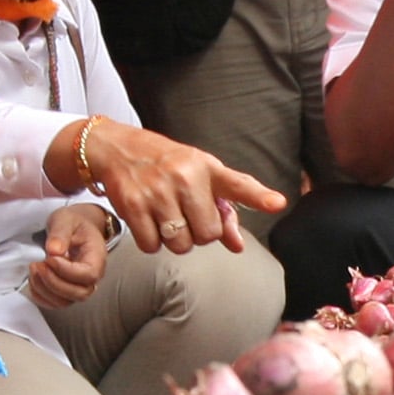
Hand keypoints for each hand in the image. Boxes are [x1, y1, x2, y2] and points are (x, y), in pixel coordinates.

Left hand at [28, 204, 112, 308]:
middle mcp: (92, 277)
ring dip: (44, 289)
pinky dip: (40, 296)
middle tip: (39, 264)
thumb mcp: (66, 219)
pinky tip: (34, 279)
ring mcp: (79, 286)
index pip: (88, 275)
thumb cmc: (74, 223)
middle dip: (54, 282)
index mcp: (97, 258)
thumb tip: (54, 250)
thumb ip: (60, 232)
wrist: (75, 227)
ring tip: (34, 268)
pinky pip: (55, 303)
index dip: (67, 271)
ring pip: (65, 302)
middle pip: (79, 293)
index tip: (49, 258)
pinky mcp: (66, 291)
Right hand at [66, 118, 285, 252]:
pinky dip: (150, 241)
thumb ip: (222, 211)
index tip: (277, 203)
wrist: (116, 148)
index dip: (258, 196)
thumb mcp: (197, 176)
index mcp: (206, 167)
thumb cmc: (165, 164)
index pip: (237, 184)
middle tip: (185, 216)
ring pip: (181, 245)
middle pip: (208, 235)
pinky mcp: (132, 205)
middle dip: (198, 234)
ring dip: (174, 241)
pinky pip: (151, 245)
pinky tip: (147, 221)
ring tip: (165, 218)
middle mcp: (184, 177)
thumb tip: (238, 246)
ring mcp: (157, 191)